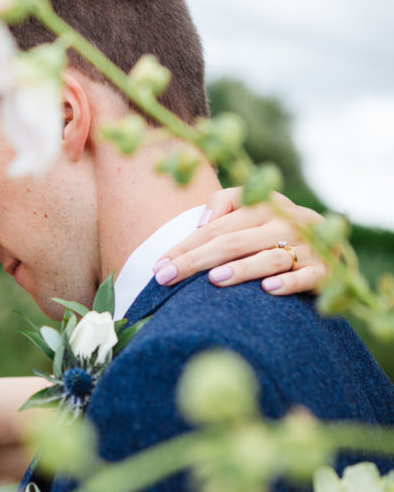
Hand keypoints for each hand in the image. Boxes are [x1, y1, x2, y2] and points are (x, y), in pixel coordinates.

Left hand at [154, 187, 325, 294]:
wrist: (332, 242)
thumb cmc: (273, 226)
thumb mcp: (252, 205)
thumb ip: (226, 202)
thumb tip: (203, 221)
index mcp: (264, 207)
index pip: (216, 227)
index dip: (185, 246)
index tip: (158, 266)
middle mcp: (285, 223)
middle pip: (233, 242)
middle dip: (197, 260)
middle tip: (167, 277)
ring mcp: (307, 247)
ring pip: (269, 258)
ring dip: (242, 269)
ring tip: (214, 279)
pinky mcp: (325, 271)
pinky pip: (307, 277)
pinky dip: (289, 283)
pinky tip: (268, 289)